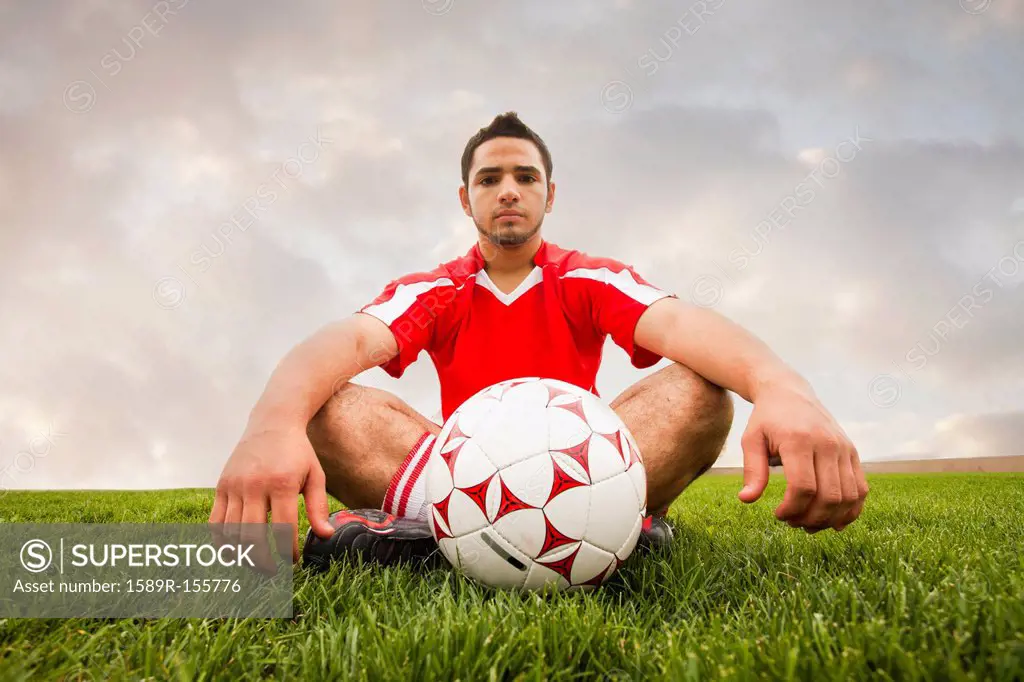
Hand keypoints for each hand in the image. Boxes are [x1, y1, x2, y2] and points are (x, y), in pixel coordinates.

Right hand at [209, 425, 334, 564]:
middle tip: (272, 572)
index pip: (283, 529)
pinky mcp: (221, 486)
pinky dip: (221, 541)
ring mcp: (234, 486)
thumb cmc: (298, 452)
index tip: (293, 561)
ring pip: (232, 532)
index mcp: (281, 483)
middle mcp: (255, 485)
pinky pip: (215, 522)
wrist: (272, 423)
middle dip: (262, 560)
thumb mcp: (315, 476)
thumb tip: (326, 536)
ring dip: (242, 554)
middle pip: (253, 536)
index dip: (288, 551)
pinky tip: (233, 551)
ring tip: (255, 563)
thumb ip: (319, 507)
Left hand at [738, 383, 868, 531]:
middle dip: (810, 518)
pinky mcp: (853, 452)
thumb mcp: (751, 440)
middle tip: (792, 522)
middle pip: (829, 496)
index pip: (803, 487)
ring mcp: (844, 448)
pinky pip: (861, 489)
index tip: (778, 515)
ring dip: (830, 519)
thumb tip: (747, 500)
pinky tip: (832, 520)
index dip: (792, 509)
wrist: (789, 392)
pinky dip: (851, 510)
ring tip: (809, 523)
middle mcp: (827, 444)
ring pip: (848, 497)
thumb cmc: (766, 420)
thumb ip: (752, 470)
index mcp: (799, 440)